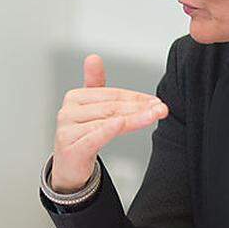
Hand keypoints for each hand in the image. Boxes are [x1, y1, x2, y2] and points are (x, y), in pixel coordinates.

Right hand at [50, 54, 167, 191]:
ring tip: (153, 117)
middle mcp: (68, 111)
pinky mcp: (71, 147)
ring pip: (107, 121)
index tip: (155, 101)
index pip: (111, 94)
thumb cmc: (82, 137)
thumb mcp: (90, 110)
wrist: (68, 170)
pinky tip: (121, 123)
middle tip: (161, 108)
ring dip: (134, 119)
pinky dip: (108, 130)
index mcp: (75, 98)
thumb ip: (94, 84)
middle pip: (111, 107)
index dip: (136, 97)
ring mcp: (68, 129)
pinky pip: (94, 136)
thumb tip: (93, 57)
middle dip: (139, 108)